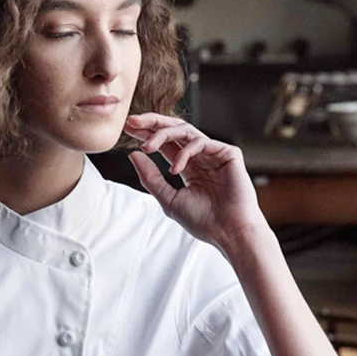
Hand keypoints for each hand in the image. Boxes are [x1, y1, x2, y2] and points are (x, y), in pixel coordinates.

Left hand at [124, 113, 264, 249]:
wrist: (228, 233)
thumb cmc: (203, 221)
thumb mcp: (169, 199)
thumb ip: (151, 178)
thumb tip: (133, 154)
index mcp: (188, 166)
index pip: (165, 143)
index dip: (146, 133)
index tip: (127, 128)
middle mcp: (200, 156)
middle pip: (174, 129)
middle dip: (152, 123)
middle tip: (132, 122)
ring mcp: (214, 153)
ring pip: (185, 131)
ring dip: (162, 135)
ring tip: (147, 147)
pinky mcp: (228, 153)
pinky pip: (202, 142)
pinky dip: (185, 153)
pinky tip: (176, 170)